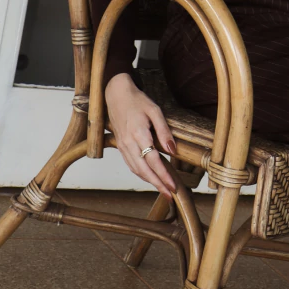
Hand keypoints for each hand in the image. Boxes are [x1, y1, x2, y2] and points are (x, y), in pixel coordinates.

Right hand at [104, 73, 177, 197]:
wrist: (115, 94)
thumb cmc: (137, 100)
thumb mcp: (155, 110)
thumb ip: (164, 131)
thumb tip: (172, 150)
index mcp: (138, 133)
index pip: (153, 160)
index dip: (163, 175)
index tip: (173, 186)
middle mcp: (128, 142)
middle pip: (143, 170)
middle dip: (157, 184)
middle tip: (170, 194)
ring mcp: (122, 145)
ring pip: (136, 169)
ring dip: (149, 181)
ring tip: (162, 189)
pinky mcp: (120, 145)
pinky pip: (130, 164)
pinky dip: (140, 174)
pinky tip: (149, 177)